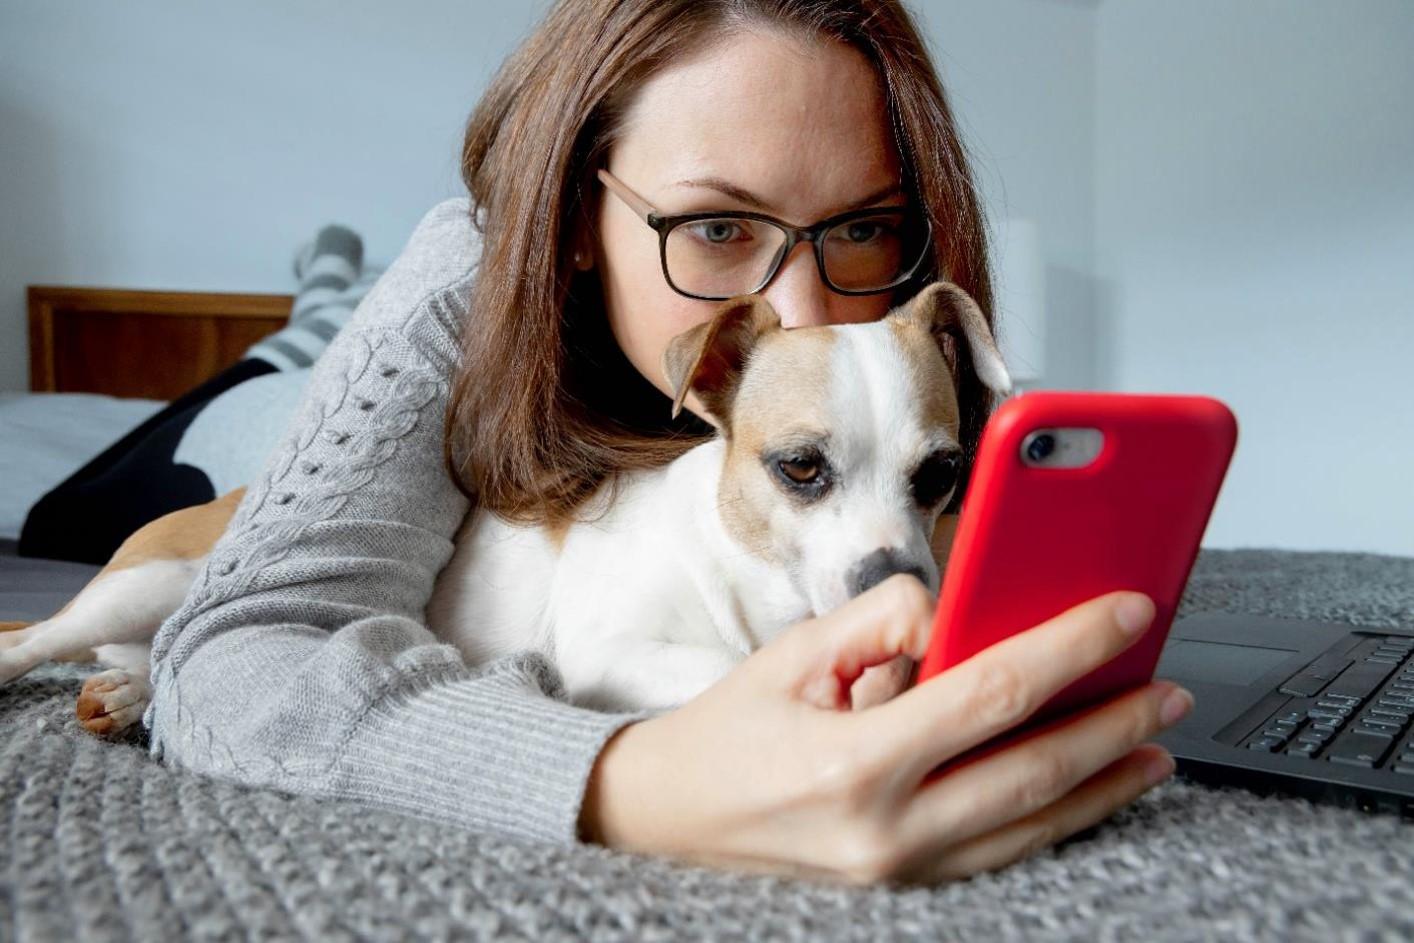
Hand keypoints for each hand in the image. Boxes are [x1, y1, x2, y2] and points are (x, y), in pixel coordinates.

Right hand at [578, 577, 1190, 885]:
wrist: (669, 818)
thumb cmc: (729, 731)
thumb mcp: (793, 654)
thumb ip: (880, 620)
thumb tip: (956, 608)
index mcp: (855, 761)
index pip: (991, 694)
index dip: (1068, 648)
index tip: (1124, 610)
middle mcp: (887, 829)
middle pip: (1033, 770)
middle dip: (1113, 722)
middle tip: (1166, 685)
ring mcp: (900, 869)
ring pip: (1032, 825)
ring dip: (1103, 781)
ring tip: (1155, 741)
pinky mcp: (905, 884)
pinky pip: (1003, 850)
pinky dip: (1059, 817)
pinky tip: (1090, 788)